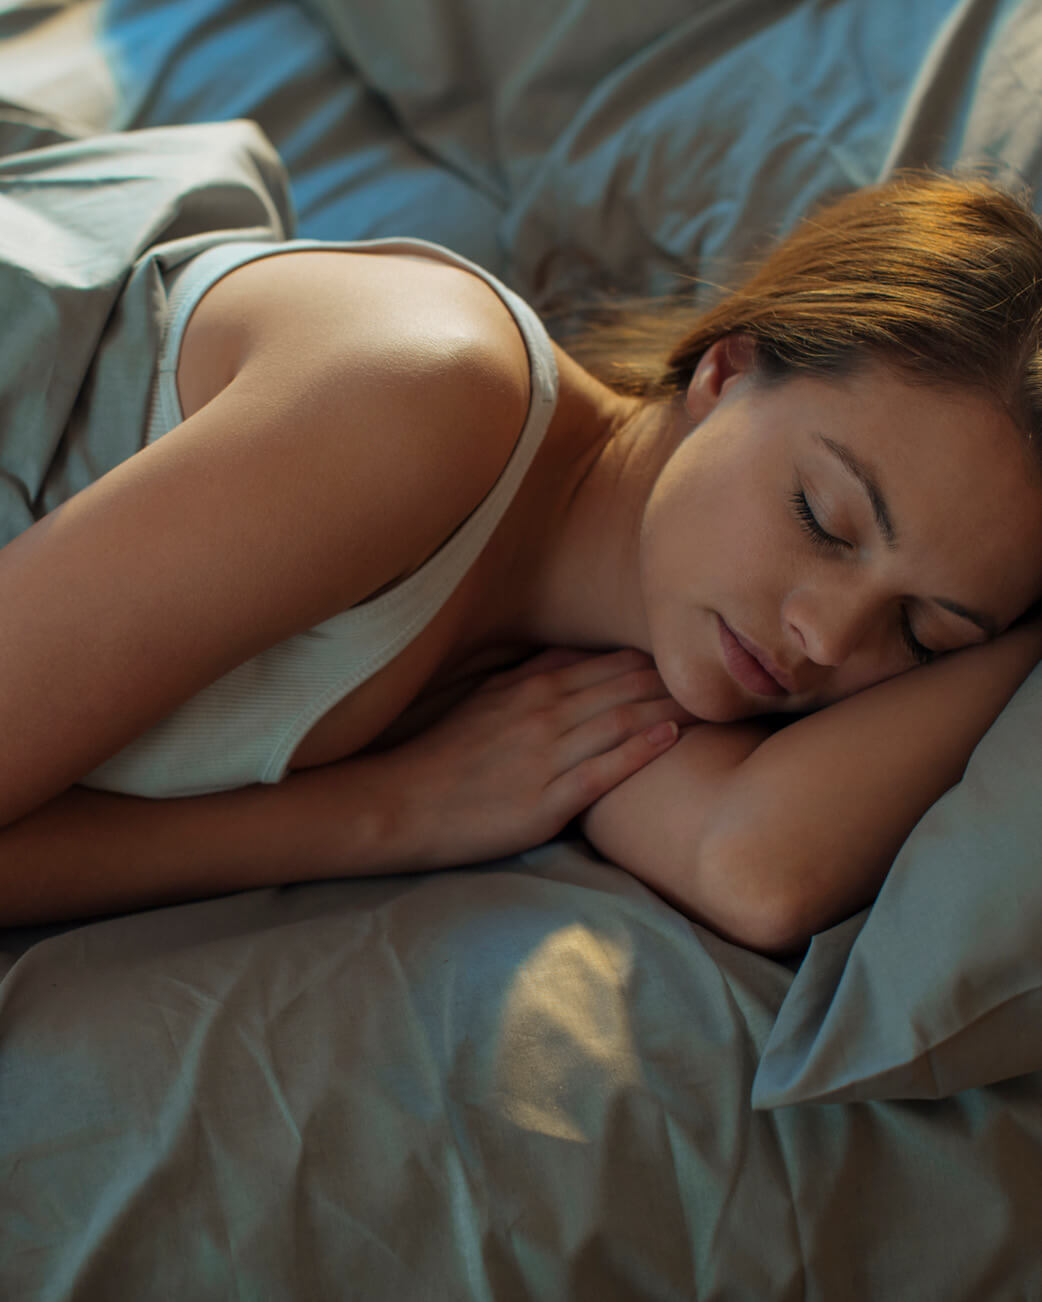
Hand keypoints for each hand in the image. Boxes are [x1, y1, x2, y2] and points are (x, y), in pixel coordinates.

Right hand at [387, 647, 693, 866]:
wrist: (402, 802)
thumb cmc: (447, 754)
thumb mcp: (487, 699)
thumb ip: (534, 674)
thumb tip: (577, 655)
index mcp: (532, 686)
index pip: (611, 665)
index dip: (658, 660)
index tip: (696, 656)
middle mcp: (545, 711)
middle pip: (627, 687)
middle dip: (677, 680)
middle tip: (723, 673)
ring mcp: (546, 755)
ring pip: (622, 721)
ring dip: (671, 708)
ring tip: (715, 702)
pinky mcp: (546, 799)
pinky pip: (603, 769)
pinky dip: (640, 750)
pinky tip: (672, 738)